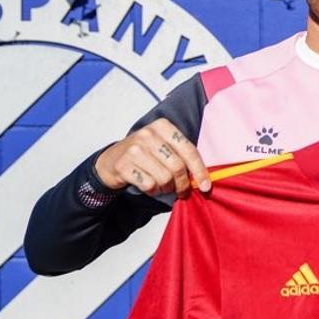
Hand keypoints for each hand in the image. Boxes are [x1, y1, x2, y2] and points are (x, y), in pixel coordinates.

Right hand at [94, 118, 210, 195]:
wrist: (112, 160)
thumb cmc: (145, 154)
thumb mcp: (164, 146)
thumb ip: (182, 156)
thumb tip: (203, 179)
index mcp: (163, 126)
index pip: (189, 150)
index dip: (200, 171)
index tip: (206, 186)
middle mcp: (148, 134)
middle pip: (177, 167)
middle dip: (183, 184)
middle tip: (182, 191)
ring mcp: (134, 149)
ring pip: (164, 178)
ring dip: (166, 188)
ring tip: (162, 186)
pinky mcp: (123, 165)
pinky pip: (148, 185)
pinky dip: (153, 190)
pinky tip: (149, 186)